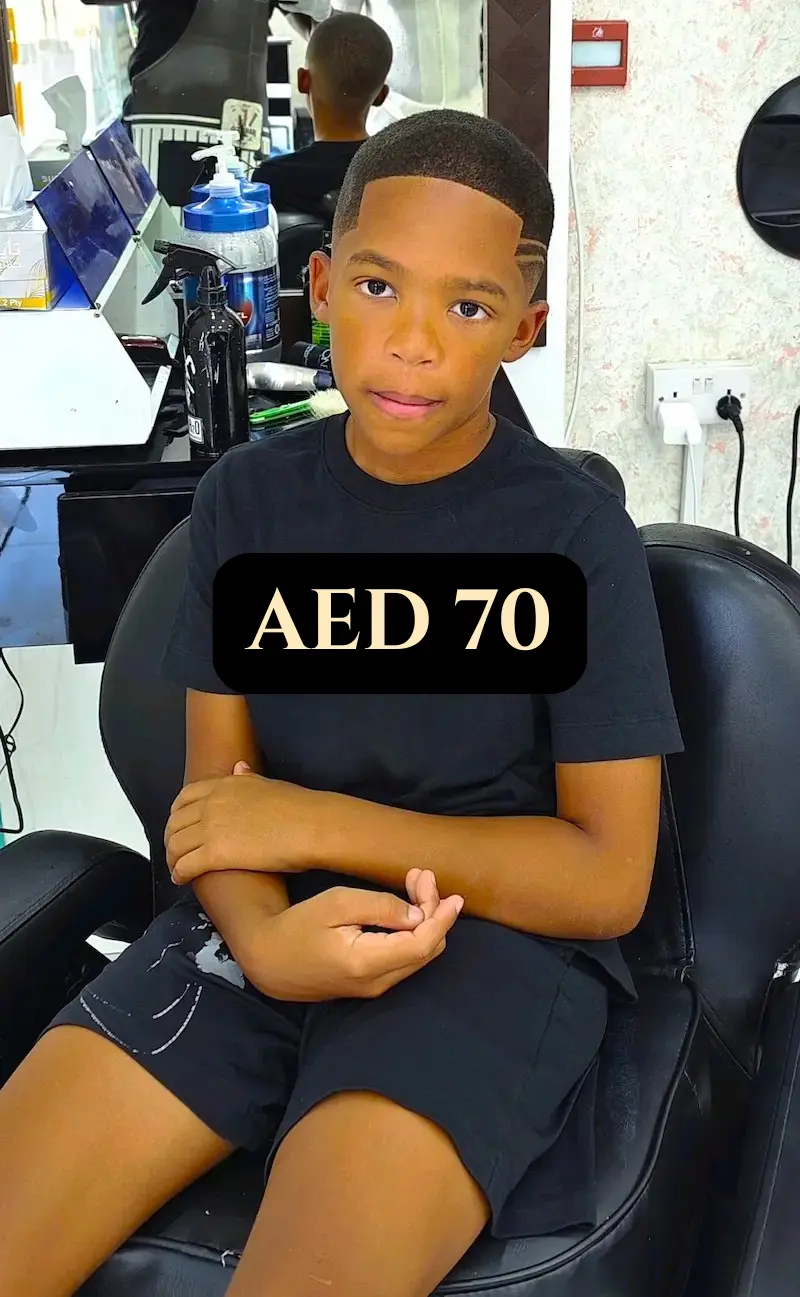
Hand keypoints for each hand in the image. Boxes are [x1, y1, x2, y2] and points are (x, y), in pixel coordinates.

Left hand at [165, 762, 319, 883]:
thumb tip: (239, 767)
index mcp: (224, 784)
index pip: (185, 797)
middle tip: (175, 851)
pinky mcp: (215, 853)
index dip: (176, 813)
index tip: (179, 824)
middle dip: (171, 838)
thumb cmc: (298, 806)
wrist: (311, 825)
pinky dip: (178, 873)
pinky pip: (185, 865)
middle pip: (175, 822)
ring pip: (175, 845)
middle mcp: (212, 803)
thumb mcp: (267, 784)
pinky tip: (181, 879)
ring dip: (172, 858)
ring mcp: (211, 827)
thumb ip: (247, 778)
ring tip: (176, 868)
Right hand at [239, 872, 462, 1001]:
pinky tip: (405, 909)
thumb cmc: (297, 927)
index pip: (422, 944)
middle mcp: (376, 983)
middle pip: (427, 950)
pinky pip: (404, 960)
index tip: (452, 894)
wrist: (268, 961)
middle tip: (421, 876)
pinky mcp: (370, 985)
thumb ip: (380, 907)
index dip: (442, 918)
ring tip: (414, 884)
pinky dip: (413, 933)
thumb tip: (418, 915)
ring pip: (418, 956)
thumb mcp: (336, 904)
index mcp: (366, 963)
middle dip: (433, 911)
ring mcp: (374, 988)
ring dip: (424, 921)